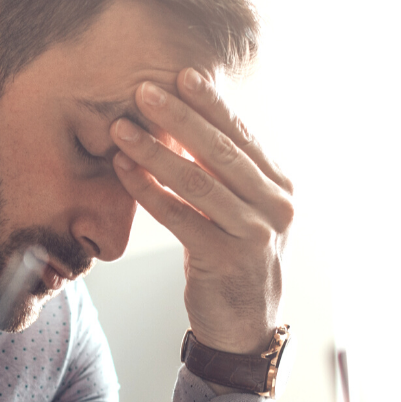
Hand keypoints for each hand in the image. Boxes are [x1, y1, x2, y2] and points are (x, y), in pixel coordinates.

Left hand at [110, 69, 294, 355]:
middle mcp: (274, 207)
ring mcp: (253, 234)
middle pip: (221, 152)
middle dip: (181, 117)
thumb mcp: (240, 212)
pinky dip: (149, 192)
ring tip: (121, 128)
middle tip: (144, 89)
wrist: (246, 327)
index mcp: (279, 187)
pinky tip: (124, 170)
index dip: (212, 104)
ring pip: (198, 183)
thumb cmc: (234, 260)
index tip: (183, 74)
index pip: (242, 137)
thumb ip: (224, 175)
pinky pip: (180, 218)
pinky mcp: (226, 259)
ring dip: (155, 152)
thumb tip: (188, 123)